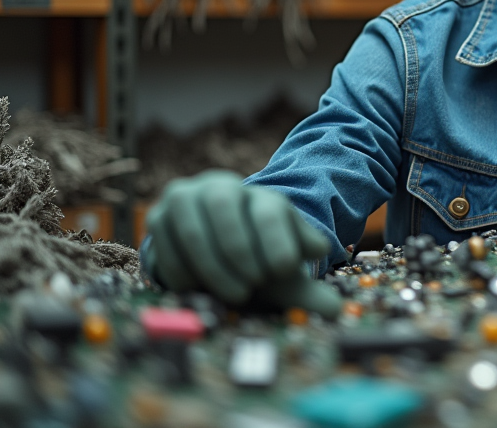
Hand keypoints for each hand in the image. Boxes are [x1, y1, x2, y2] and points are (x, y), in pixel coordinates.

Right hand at [145, 170, 340, 316]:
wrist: (211, 257)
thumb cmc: (252, 265)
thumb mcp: (278, 275)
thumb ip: (307, 291)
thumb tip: (338, 310)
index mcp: (261, 197)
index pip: (270, 208)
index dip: (277, 239)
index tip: (284, 270)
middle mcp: (221, 187)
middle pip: (225, 204)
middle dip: (239, 248)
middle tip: (252, 286)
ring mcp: (186, 198)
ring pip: (193, 223)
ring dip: (212, 264)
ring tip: (232, 293)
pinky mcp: (158, 216)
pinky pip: (166, 242)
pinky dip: (183, 270)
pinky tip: (198, 289)